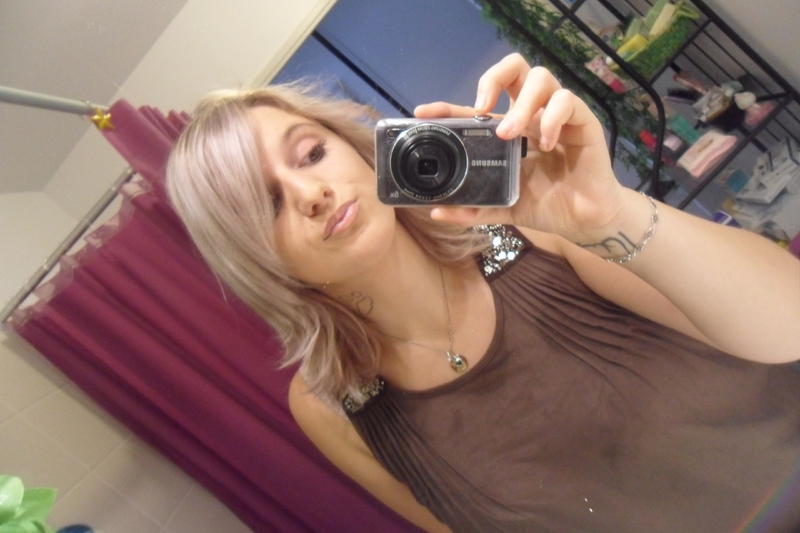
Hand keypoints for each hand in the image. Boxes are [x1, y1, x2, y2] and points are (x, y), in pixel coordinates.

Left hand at [414, 53, 625, 241]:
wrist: (584, 222)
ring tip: (510, 135)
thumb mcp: (503, 208)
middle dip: (494, 78)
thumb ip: (473, 209)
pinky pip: (568, 102)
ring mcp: (557, 116)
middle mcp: (532, 116)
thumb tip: (437, 212)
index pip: (477, 107)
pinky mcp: (582, 123)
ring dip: (522, 104)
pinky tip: (544, 145)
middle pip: (515, 69)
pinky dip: (552, 118)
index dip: (450, 105)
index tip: (424, 113)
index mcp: (509, 130)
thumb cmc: (547, 206)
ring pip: (541, 78)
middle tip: (482, 110)